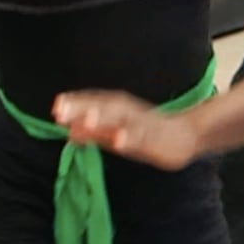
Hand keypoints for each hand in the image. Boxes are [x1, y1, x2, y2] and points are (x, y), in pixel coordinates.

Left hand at [52, 91, 200, 170]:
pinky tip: (118, 141)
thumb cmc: (147, 132)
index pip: (97, 102)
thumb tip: (66, 130)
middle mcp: (131, 113)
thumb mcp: (119, 130)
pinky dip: (131, 139)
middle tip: (61, 111)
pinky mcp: (159, 141)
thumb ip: (95, 132)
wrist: (187, 136)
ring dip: (105, 121)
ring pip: (124, 121)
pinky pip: (144, 140)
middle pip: (106, 108)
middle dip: (84, 108)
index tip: (55, 105)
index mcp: (122, 109)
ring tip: (85, 122)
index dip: (77, 103)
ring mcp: (145, 126)